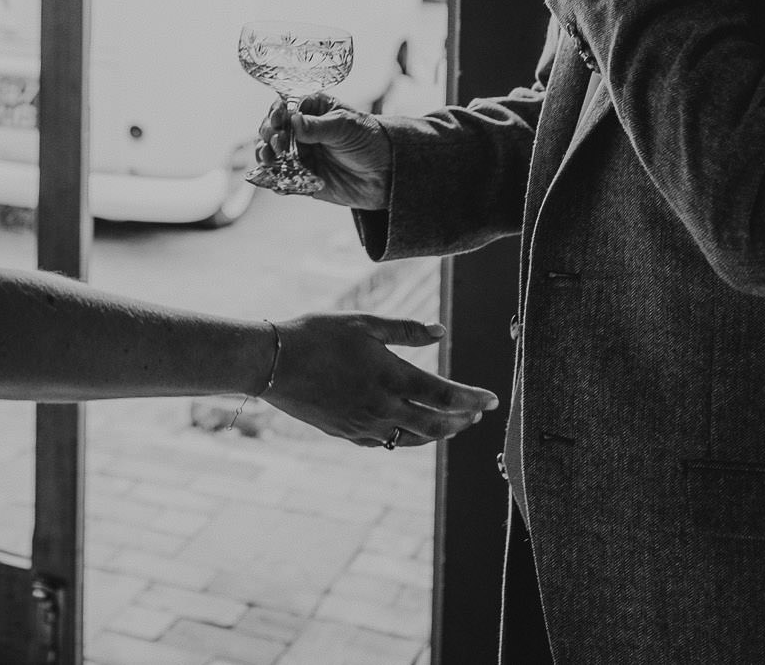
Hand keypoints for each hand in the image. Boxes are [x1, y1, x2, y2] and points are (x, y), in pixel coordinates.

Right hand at [256, 95, 390, 209]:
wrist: (387, 174)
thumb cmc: (370, 140)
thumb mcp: (345, 127)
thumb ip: (317, 126)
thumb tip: (292, 121)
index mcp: (313, 109)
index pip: (285, 106)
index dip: (276, 112)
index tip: (277, 121)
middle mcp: (302, 131)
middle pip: (272, 130)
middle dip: (268, 135)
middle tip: (276, 143)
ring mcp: (301, 154)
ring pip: (272, 154)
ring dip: (266, 156)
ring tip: (270, 160)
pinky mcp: (302, 177)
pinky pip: (281, 178)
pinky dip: (273, 179)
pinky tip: (274, 180)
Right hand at [263, 313, 499, 447]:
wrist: (271, 363)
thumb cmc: (317, 334)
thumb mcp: (363, 322)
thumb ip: (406, 329)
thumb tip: (441, 331)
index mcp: (390, 376)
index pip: (445, 395)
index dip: (473, 399)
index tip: (492, 399)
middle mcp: (381, 407)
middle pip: (435, 424)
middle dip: (462, 421)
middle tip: (477, 414)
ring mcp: (363, 425)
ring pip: (411, 439)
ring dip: (437, 433)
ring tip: (450, 425)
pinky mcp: (345, 434)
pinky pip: (384, 443)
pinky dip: (404, 438)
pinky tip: (407, 430)